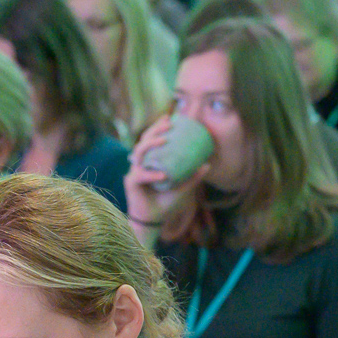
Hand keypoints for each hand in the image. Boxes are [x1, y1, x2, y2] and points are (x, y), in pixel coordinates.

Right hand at [122, 114, 201, 232]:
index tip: (170, 116)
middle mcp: (140, 164)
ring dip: (151, 145)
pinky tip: (162, 175)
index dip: (158, 126)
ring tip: (164, 141)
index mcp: (151, 162)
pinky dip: (151, 174)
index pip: (152, 139)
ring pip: (138, 153)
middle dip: (155, 130)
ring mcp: (134, 172)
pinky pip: (140, 175)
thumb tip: (208, 165)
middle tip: (168, 124)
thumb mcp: (183, 188)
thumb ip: (193, 177)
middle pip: (143, 141)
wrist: (153, 221)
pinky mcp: (130, 183)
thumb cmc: (165, 203)